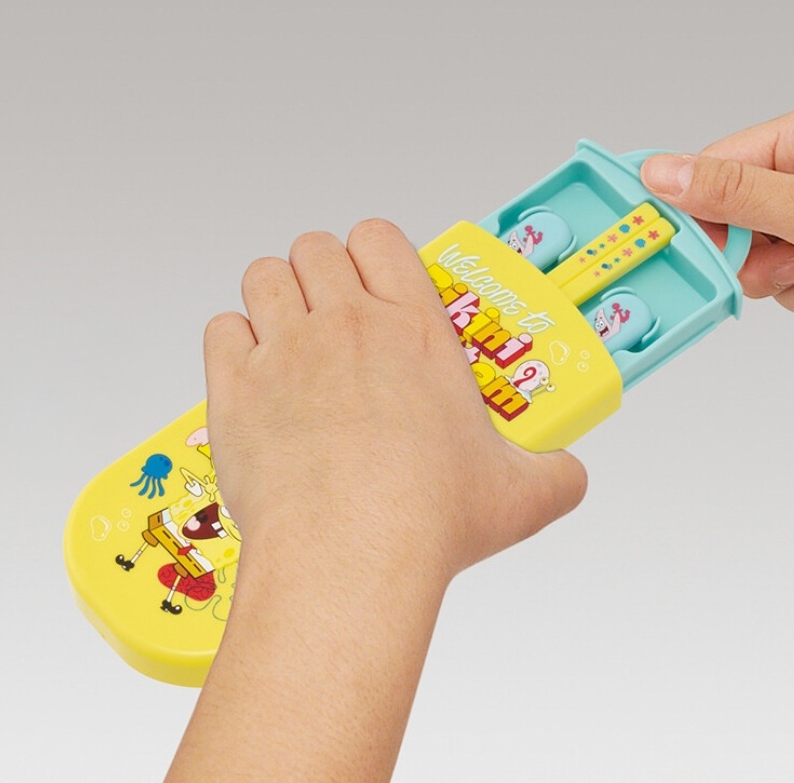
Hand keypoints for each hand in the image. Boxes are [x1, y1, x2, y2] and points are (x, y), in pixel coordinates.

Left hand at [167, 221, 586, 782]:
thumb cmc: (427, 519)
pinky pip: (221, 329)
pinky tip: (255, 375)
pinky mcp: (237, 391)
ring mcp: (286, 352)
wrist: (349, 556)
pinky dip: (234, 343)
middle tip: (332, 313)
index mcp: (416, 331)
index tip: (378, 282)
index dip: (374, 251)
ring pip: (263, 276)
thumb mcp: (523, 496)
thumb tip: (572, 477)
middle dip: (321, 271)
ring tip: (289, 334)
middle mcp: (348, 325)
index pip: (381, 238)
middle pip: (315, 247)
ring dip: (275, 295)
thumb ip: (557, 474)